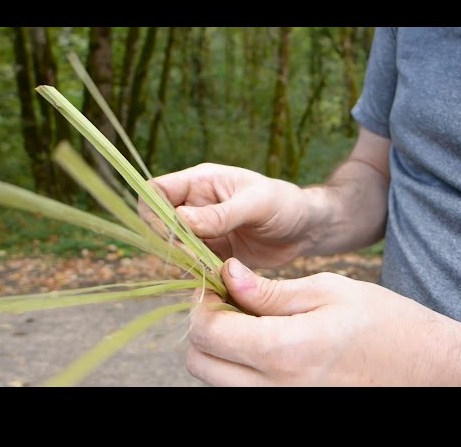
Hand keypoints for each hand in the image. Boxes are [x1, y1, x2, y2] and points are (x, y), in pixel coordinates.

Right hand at [139, 163, 314, 267]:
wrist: (307, 229)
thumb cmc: (285, 203)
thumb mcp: (257, 203)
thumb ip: (220, 214)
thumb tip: (180, 220)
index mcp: (201, 182)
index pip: (157, 191)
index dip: (153, 211)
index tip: (171, 232)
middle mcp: (196, 205)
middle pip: (159, 223)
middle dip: (170, 242)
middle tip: (195, 255)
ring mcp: (203, 232)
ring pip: (173, 248)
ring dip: (184, 261)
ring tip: (210, 267)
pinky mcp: (212, 254)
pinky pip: (192, 265)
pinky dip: (197, 274)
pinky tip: (215, 278)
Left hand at [186, 258, 460, 385]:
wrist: (427, 368)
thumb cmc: (385, 323)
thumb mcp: (328, 291)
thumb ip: (270, 291)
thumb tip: (227, 275)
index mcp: (286, 351)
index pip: (209, 332)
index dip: (203, 303)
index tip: (217, 284)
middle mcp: (277, 390)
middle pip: (200, 364)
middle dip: (205, 328)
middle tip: (228, 302)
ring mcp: (284, 405)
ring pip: (217, 383)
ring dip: (219, 351)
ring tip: (248, 322)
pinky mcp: (292, 410)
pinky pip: (243, 393)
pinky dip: (238, 371)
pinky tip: (264, 346)